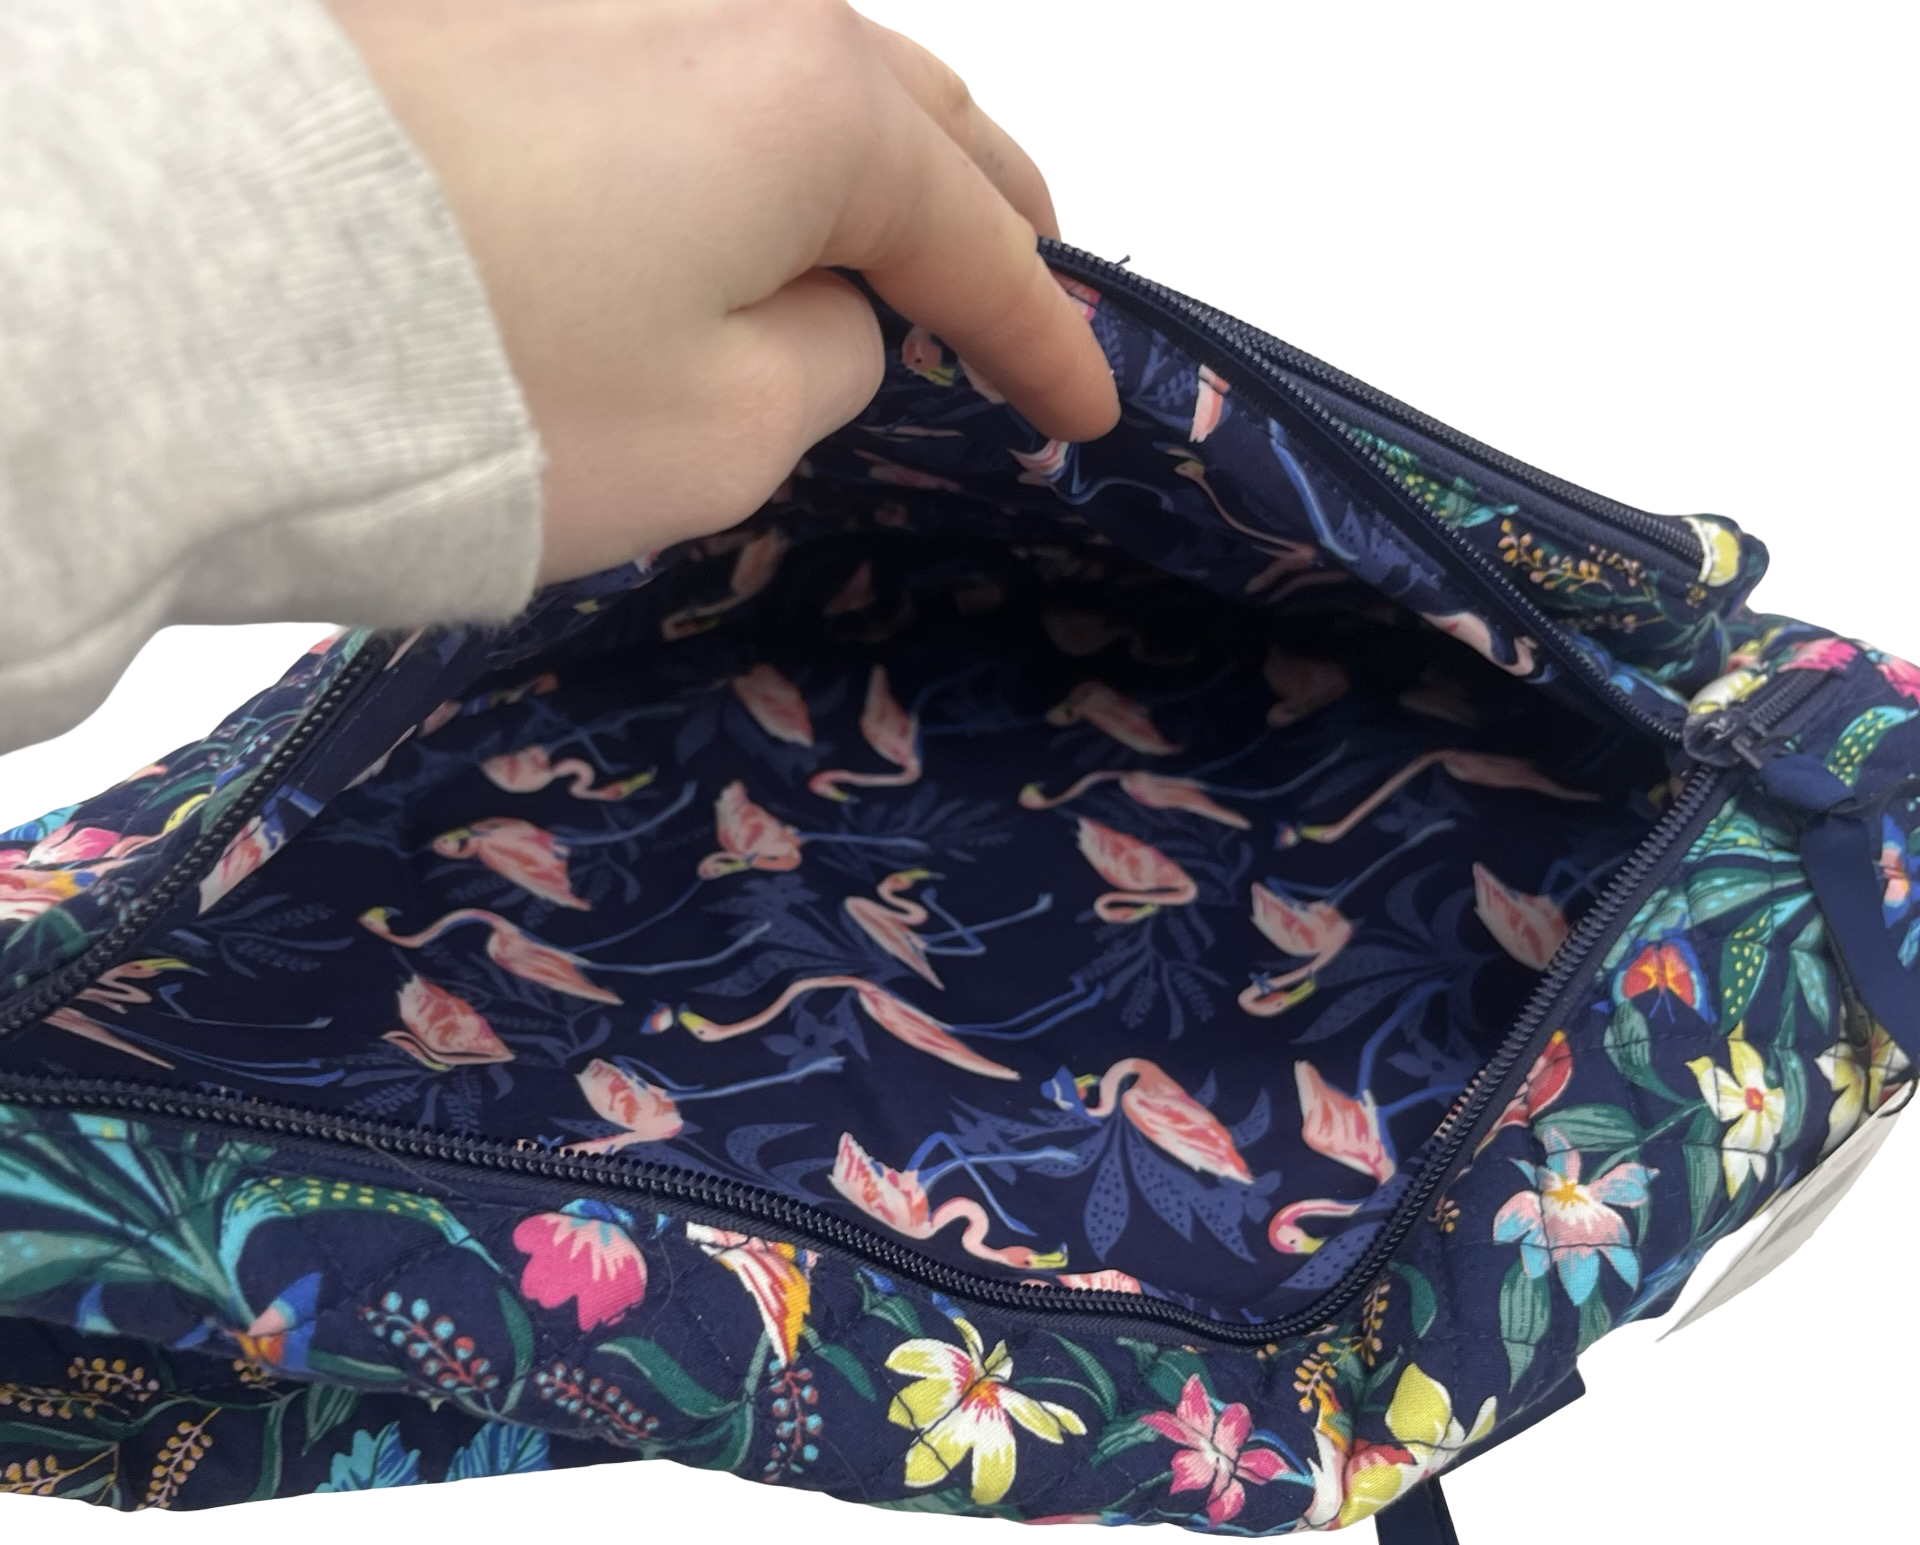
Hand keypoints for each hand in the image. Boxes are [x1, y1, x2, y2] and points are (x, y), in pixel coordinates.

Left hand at [326, 0, 1118, 583]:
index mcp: (814, 106)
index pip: (976, 236)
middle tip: (1023, 276)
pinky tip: (738, 195)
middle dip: (980, 204)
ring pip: (790, 75)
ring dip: (862, 157)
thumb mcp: (722, 431)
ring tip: (896, 233)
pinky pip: (677, 75)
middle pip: (904, 110)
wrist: (198, 295)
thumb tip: (819, 311)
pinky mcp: (490, 21)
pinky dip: (741, 144)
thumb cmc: (498, 388)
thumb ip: (821, 364)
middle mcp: (719, 5)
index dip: (1043, 337)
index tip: (1088, 407)